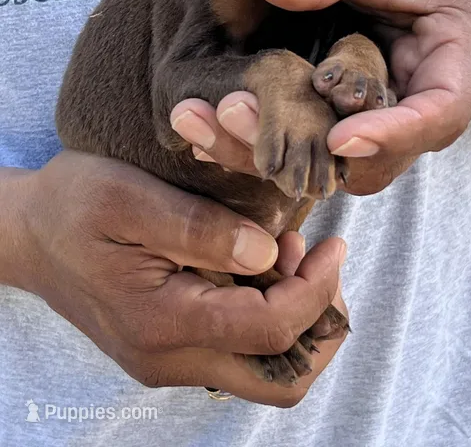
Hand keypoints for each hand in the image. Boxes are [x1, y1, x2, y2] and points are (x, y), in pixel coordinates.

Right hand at [1, 152, 346, 405]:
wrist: (26, 234)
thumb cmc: (72, 206)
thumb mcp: (130, 198)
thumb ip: (201, 228)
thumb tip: (268, 253)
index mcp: (163, 322)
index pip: (270, 331)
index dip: (316, 290)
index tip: (334, 245)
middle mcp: (169, 359)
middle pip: (279, 379)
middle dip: (320, 324)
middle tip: (320, 263)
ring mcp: (167, 361)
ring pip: (263, 371)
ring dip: (295, 319)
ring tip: (288, 253)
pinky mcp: (166, 349)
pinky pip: (237, 352)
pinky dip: (266, 317)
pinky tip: (259, 265)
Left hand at [172, 0, 470, 193]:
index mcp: (455, 59)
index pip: (439, 114)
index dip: (393, 134)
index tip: (336, 138)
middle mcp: (422, 101)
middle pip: (379, 154)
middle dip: (308, 153)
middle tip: (236, 119)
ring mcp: (384, 113)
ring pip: (337, 158)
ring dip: (272, 150)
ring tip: (202, 122)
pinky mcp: (349, 111)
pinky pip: (313, 136)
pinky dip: (266, 133)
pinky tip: (207, 120)